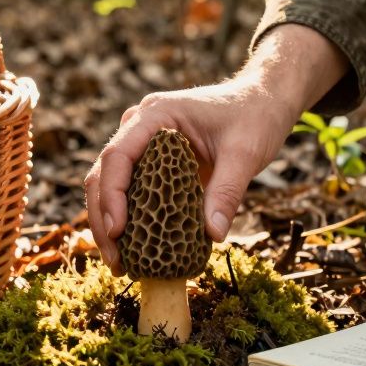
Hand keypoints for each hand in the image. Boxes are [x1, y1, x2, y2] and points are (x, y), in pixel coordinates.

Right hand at [84, 24, 348, 275]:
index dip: (112, 195)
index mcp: (156, 115)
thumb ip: (227, 192)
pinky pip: (130, 189)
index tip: (118, 231)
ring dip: (109, 223)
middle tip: (116, 262)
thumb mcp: (245, 154)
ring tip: (120, 264)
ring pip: (110, 184)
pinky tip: (134, 251)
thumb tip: (213, 235)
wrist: (262, 101)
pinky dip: (128, 219)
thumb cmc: (254, 118)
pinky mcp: (151, 161)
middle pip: (104, 173)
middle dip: (103, 219)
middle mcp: (140, 126)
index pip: (118, 155)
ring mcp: (143, 143)